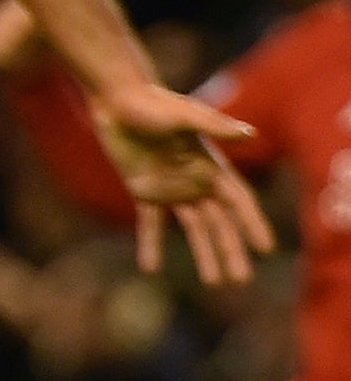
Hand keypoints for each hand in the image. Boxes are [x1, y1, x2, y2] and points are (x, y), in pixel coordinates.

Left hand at [0, 0, 274, 284]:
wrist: (116, 98)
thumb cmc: (152, 102)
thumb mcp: (184, 114)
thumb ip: (215, 125)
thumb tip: (250, 134)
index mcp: (211, 166)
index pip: (239, 202)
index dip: (253, 225)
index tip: (266, 249)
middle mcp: (195, 181)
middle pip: (220, 223)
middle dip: (232, 251)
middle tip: (241, 281)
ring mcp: (170, 187)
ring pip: (193, 229)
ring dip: (203, 255)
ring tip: (214, 282)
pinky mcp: (143, 189)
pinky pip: (151, 224)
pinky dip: (152, 245)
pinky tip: (150, 268)